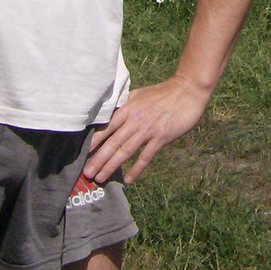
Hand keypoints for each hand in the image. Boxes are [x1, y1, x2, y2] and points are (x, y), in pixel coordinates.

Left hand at [83, 74, 209, 184]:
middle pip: (113, 142)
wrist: (187, 90)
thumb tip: (110, 116)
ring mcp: (148, 129)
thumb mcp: (139, 95)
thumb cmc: (163, 93)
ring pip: (126, 150)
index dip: (95, 140)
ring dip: (112, 165)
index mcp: (129, 108)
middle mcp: (135, 119)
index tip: (83, 153)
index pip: (107, 126)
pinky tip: (128, 179)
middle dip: (99, 159)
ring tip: (101, 178)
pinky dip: (136, 168)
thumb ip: (125, 106)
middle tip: (87, 173)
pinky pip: (146, 156)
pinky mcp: (161, 137)